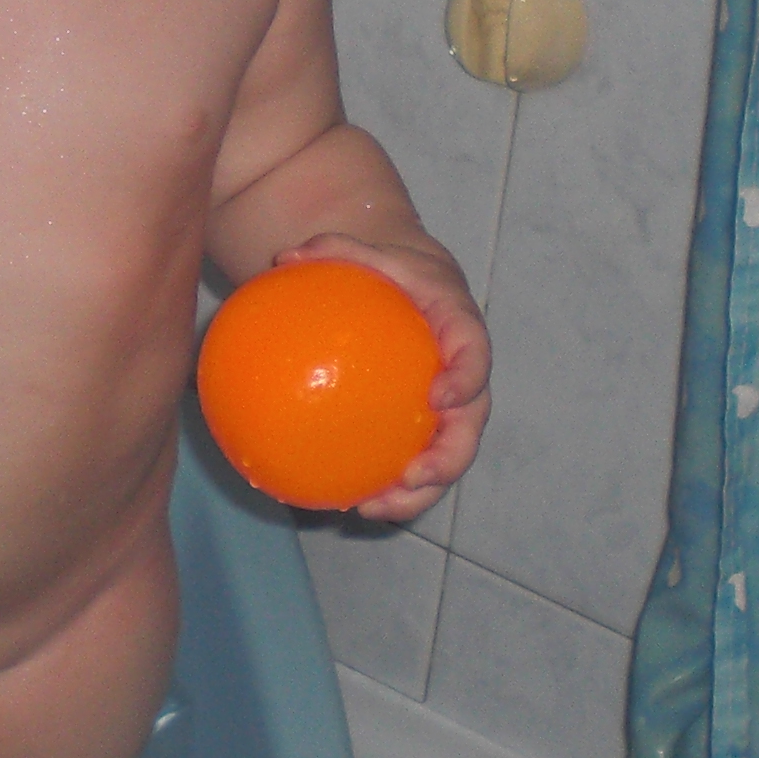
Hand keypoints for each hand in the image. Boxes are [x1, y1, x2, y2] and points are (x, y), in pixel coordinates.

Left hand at [274, 232, 489, 522]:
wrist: (411, 288)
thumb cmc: (390, 269)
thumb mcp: (366, 249)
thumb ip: (333, 249)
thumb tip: (283, 256)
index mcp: (458, 329)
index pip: (474, 354)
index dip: (466, 378)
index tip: (441, 397)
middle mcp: (462, 377)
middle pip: (469, 426)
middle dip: (449, 458)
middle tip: (416, 476)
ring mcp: (446, 410)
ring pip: (443, 459)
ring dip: (417, 492)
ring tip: (376, 509)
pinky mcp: (422, 429)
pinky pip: (410, 462)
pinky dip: (386, 487)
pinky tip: (345, 502)